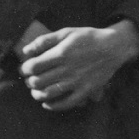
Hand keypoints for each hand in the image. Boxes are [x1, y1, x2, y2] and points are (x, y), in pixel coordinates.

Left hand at [19, 22, 138, 111]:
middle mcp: (68, 69)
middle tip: (30, 79)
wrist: (114, 47)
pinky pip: (67, 103)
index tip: (25, 68)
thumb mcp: (67, 32)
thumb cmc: (89, 37)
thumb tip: (26, 51)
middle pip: (38, 81)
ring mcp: (77, 81)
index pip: (33, 66)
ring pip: (48, 94)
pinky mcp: (86, 90)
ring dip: (37, 94)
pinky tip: (47, 103)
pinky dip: (53, 106)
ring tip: (36, 90)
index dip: (24, 69)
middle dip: (29, 81)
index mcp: (61, 53)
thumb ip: (45, 40)